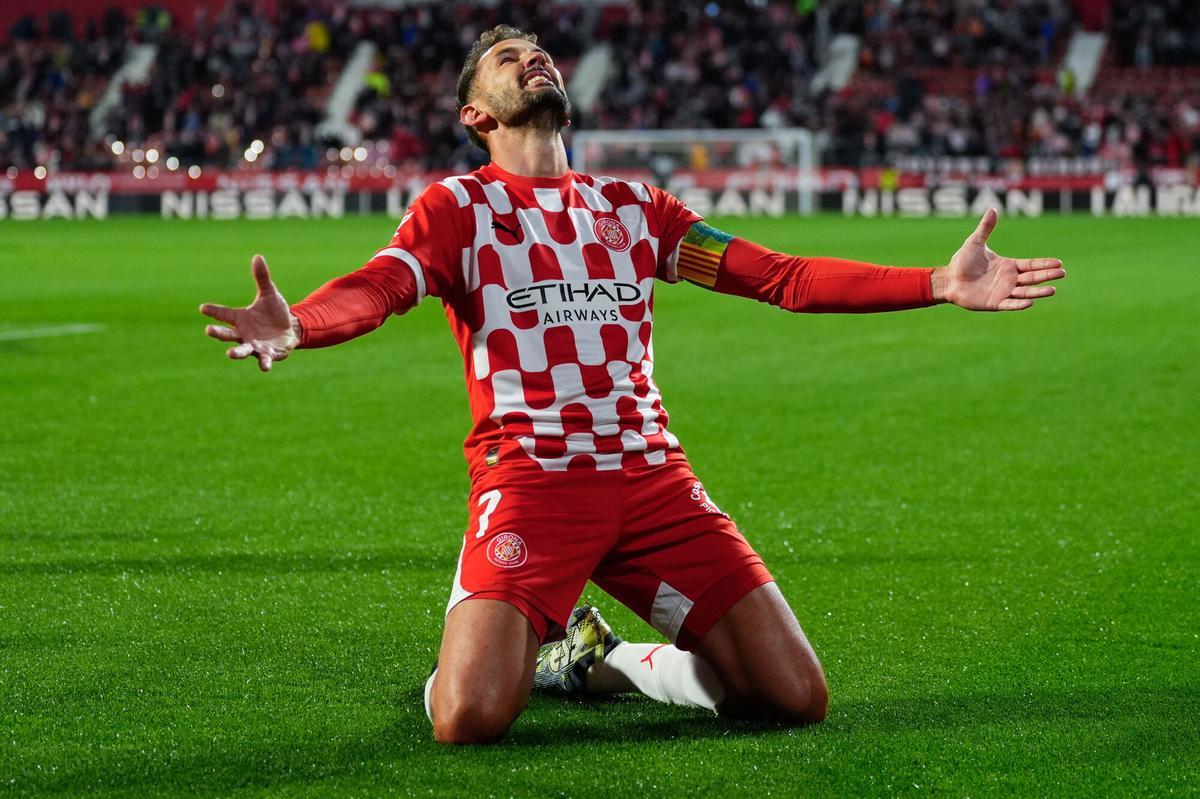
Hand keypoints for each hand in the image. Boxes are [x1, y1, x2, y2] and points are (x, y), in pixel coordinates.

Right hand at [199, 255, 298, 371]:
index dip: (213, 310)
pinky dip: (264, 363)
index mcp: (240, 318)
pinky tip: (265, 367)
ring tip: (229, 354)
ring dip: (236, 353)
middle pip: (227, 334)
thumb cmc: (274, 312)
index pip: (223, 314)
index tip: (202, 307)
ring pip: (242, 350)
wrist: (290, 329)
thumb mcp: (270, 294)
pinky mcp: (268, 354)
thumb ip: (262, 278)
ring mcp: (254, 345)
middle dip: (218, 333)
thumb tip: (258, 256)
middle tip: (209, 330)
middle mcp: (243, 334)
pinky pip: (264, 359)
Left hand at [932, 209, 1065, 310]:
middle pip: (1032, 278)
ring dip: (1038, 291)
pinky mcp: (994, 303)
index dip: (1044, 264)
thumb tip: (992, 209)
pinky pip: (1009, 304)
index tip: (1059, 263)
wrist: (948, 279)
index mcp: (1008, 266)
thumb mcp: (975, 242)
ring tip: (1052, 290)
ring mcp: (1002, 292)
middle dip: (1047, 276)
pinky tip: (1030, 302)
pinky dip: (1019, 304)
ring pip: (1025, 292)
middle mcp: (1008, 280)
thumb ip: (986, 228)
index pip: (1030, 264)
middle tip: (1062, 273)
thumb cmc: (961, 262)